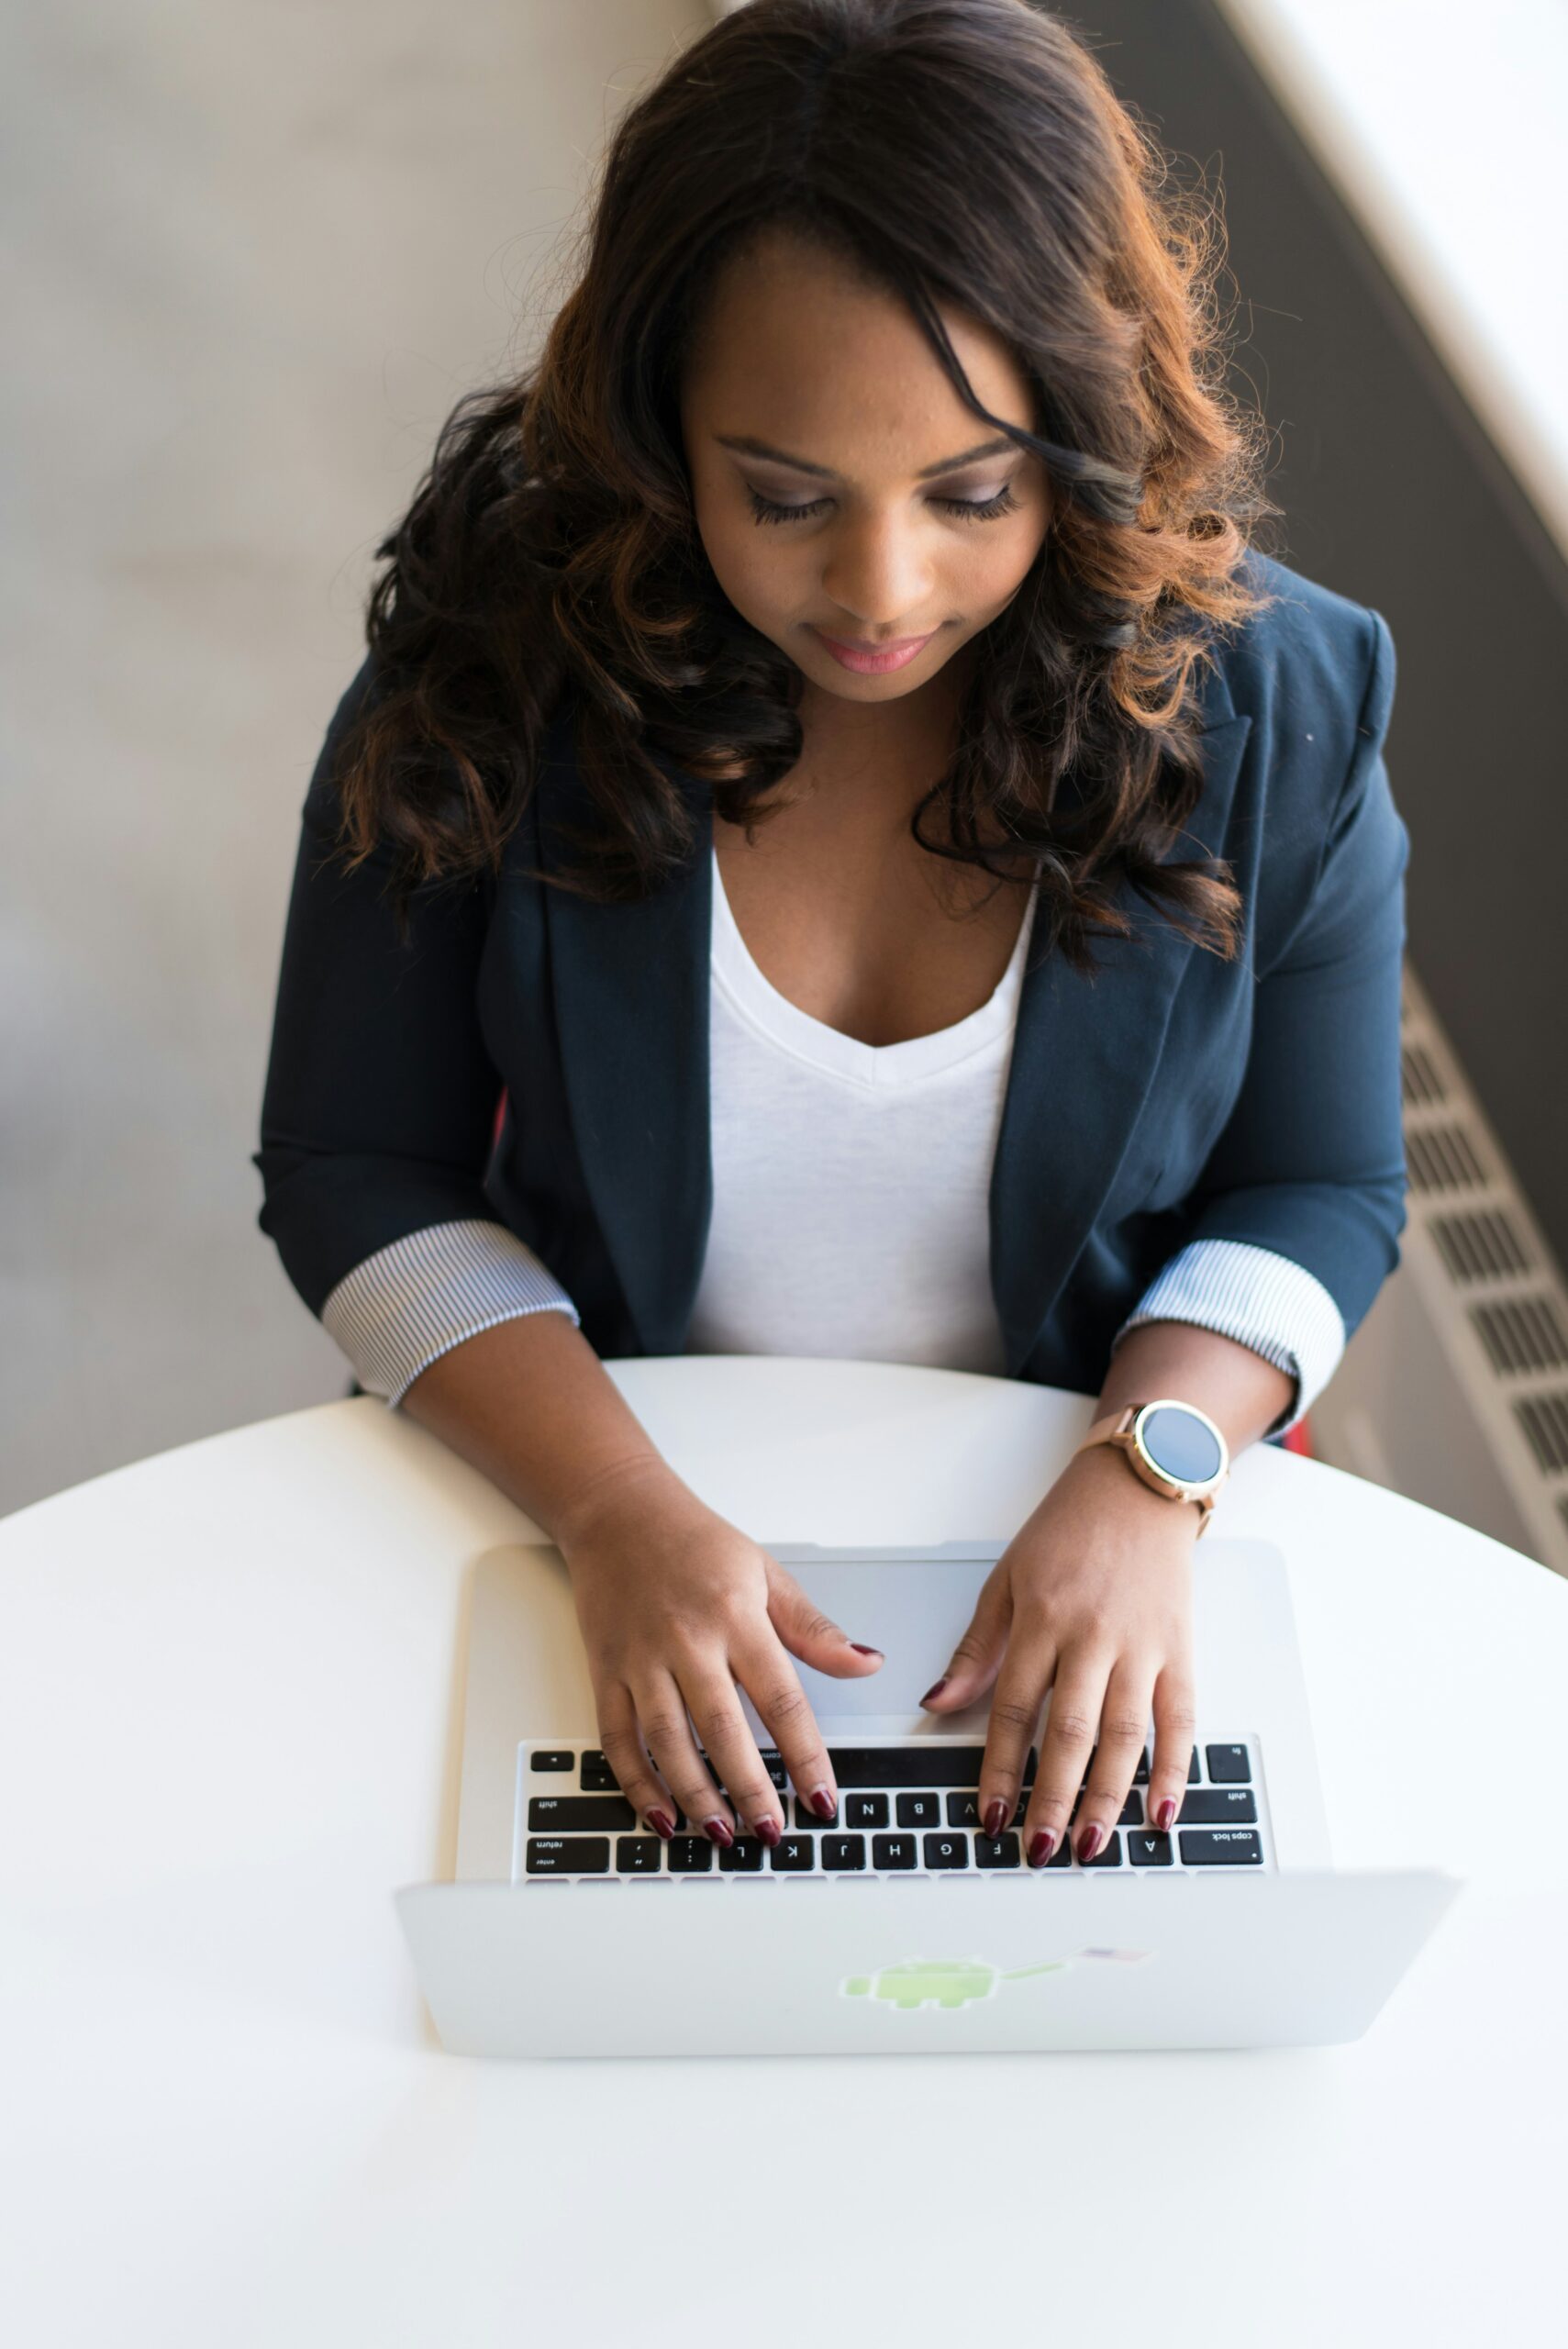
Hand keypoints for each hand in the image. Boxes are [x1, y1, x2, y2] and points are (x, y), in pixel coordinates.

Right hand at [553, 1457, 883, 1846]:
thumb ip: (813, 1629)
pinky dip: (636, 1782)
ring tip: (722, 1833)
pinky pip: (617, 1737)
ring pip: (667, 1741)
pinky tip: (661, 1814)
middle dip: (749, 1788)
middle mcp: (686, 1640)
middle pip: (722, 1728)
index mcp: (735, 1617)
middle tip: (773, 1831)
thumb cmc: (695, 1543)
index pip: (781, 1698)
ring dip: (695, 1795)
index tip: (822, 1797)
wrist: (618, 1513)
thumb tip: (867, 1663)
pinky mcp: (604, 1670)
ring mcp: (640, 1658)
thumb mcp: (766, 1574)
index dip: (805, 1755)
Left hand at [919, 1443, 1199, 1864]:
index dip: (1002, 1767)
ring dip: (1109, 1796)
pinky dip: (1175, 1769)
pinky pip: (1181, 1718)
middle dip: (1054, 1798)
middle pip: (1072, 1731)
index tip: (991, 1813)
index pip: (1015, 1707)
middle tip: (1040, 1848)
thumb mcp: (1006, 1579)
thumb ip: (977, 1649)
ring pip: (1125, 1733)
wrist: (1139, 1487)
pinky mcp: (1181, 1648)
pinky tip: (1162, 1811)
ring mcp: (1143, 1644)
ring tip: (1092, 1844)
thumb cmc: (1068, 1530)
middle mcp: (1094, 1634)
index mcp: (1042, 1617)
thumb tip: (939, 1703)